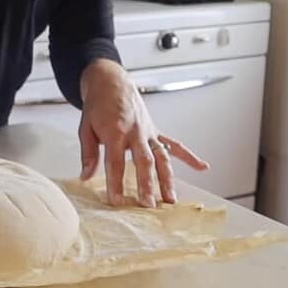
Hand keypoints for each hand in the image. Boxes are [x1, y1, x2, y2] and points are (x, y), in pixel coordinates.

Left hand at [78, 59, 209, 206]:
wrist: (111, 83)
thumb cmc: (97, 106)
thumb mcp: (85, 128)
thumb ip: (89, 154)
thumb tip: (86, 177)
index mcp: (115, 132)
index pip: (115, 162)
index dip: (115, 182)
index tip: (116, 200)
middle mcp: (135, 132)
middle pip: (144, 162)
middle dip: (147, 184)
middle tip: (148, 205)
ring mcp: (148, 132)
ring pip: (162, 158)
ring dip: (167, 179)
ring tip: (170, 200)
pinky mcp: (156, 131)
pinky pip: (175, 145)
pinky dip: (189, 156)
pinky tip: (202, 167)